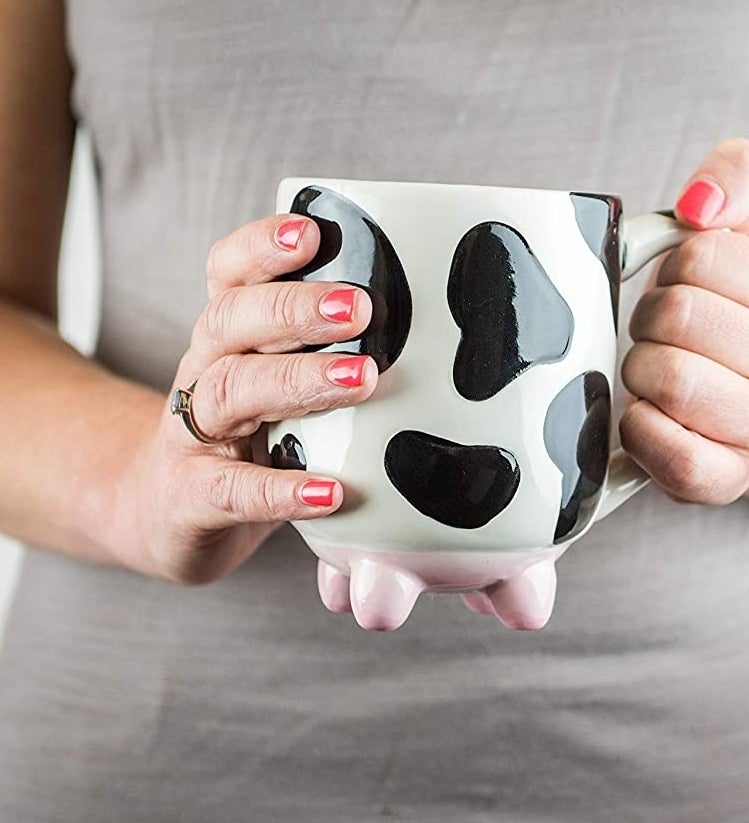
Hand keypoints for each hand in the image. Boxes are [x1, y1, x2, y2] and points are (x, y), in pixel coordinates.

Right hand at [112, 214, 377, 583]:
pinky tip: (329, 492)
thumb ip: (329, 353)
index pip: (229, 275)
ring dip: (296, 380)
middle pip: (231, 322)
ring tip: (360, 379)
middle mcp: (204, 373)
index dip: (262, 248)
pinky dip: (280, 490)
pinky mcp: (191, 497)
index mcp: (228, 338)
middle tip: (360, 308)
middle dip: (294, 308)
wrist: (167, 514)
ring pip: (230, 392)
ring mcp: (192, 435)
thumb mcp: (279, 385)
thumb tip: (433, 329)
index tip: (312, 233)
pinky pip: (231, 490)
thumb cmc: (248, 440)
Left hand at [620, 138, 748, 504]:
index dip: (671, 271)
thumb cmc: (736, 321)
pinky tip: (650, 417)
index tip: (685, 290)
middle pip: (676, 317)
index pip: (698, 258)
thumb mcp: (745, 238)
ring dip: (640, 372)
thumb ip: (735, 181)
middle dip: (649, 321)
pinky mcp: (726, 482)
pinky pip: (666, 451)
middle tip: (662, 337)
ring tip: (658, 375)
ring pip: (667, 380)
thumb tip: (699, 202)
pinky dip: (637, 428)